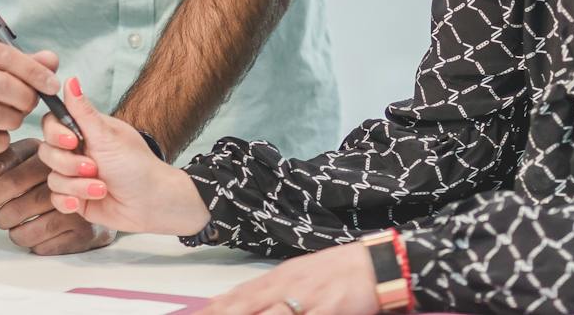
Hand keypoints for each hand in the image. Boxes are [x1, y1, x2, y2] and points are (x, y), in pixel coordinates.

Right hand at [0, 41, 61, 159]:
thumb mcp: (14, 70)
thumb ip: (36, 63)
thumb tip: (51, 61)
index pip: (6, 55)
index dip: (33, 71)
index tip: (53, 86)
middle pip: (0, 84)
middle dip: (25, 97)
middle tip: (32, 104)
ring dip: (14, 120)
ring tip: (16, 118)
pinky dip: (2, 141)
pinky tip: (3, 135)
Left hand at [0, 138, 116, 255]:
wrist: (104, 191)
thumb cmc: (56, 171)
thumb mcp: (34, 154)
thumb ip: (10, 157)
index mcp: (52, 161)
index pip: (14, 181)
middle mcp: (68, 185)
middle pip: (20, 209)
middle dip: (3, 217)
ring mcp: (78, 212)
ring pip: (31, 232)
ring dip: (16, 233)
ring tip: (15, 228)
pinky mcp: (84, 235)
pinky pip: (46, 248)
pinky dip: (35, 245)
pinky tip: (36, 235)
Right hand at [37, 77, 210, 236]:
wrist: (151, 203)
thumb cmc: (136, 165)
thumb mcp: (107, 136)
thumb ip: (83, 111)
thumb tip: (70, 79)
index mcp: (84, 131)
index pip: (52, 124)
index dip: (56, 134)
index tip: (73, 141)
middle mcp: (77, 151)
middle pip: (48, 152)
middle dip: (70, 164)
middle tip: (94, 168)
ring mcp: (75, 175)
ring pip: (53, 177)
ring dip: (77, 185)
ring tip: (102, 188)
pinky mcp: (75, 198)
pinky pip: (56, 198)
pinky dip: (68, 201)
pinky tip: (81, 202)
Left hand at [198, 241, 376, 313]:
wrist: (377, 264)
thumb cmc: (338, 271)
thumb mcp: (302, 274)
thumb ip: (274, 288)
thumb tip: (246, 300)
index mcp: (280, 276)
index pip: (240, 293)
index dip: (215, 307)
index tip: (196, 314)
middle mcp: (288, 286)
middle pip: (247, 305)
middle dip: (222, 314)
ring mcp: (307, 300)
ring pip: (272, 314)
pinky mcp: (328, 311)